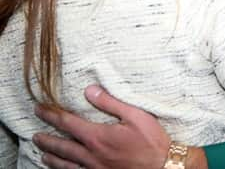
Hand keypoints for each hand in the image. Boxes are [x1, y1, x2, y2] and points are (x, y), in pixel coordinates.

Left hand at [33, 85, 170, 168]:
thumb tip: (90, 90)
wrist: (162, 166)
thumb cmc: (151, 140)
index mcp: (98, 136)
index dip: (52, 115)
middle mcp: (91, 154)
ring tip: (43, 153)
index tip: (40, 109)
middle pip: (62, 146)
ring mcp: (95, 168)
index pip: (68, 123)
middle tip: (35, 135)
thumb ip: (110, 102)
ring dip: (52, 157)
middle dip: (47, 139)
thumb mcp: (135, 115)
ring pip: (66, 164)